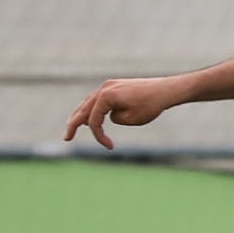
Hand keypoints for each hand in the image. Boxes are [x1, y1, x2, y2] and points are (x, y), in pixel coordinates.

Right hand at [64, 77, 179, 149]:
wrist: (166, 90)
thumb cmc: (151, 105)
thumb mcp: (131, 119)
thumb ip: (114, 119)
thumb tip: (109, 115)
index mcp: (106, 95)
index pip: (94, 120)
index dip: (98, 136)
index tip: (110, 147)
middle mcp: (104, 88)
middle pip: (84, 109)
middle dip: (74, 124)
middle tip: (66, 138)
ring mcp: (109, 85)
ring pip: (89, 102)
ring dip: (81, 115)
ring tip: (73, 126)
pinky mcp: (115, 86)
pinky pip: (98, 99)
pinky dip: (92, 108)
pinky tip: (89, 115)